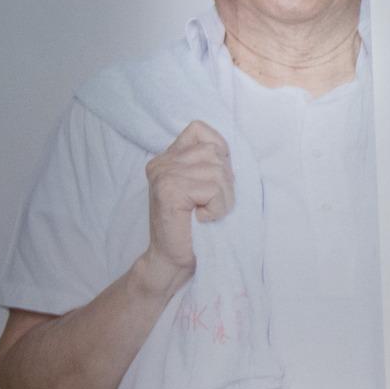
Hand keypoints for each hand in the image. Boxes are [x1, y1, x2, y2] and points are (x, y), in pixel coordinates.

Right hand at [137, 121, 232, 295]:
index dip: (218, 152)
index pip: (199, 129)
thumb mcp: (203, 187)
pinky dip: (217, 208)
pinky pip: (213, 189)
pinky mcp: (169, 190)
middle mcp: (161, 162)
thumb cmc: (195, 226)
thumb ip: (208, 163)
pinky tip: (201, 219)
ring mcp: (163, 175)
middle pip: (215, 153)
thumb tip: (228, 150)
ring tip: (206, 214)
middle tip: (209, 205)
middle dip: (225, 183)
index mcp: (167, 157)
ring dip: (223, 199)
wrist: (173, 259)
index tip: (214, 182)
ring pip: (218, 172)